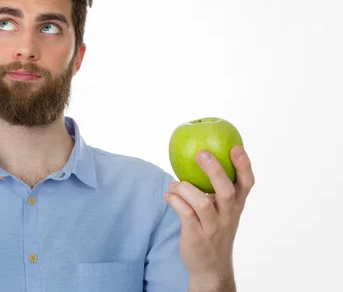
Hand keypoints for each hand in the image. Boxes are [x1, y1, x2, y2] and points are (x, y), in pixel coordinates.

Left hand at [163, 145, 254, 287]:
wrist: (211, 268)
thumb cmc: (214, 231)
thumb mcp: (222, 211)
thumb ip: (216, 189)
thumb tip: (199, 155)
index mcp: (236, 206)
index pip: (246, 183)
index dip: (243, 165)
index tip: (236, 146)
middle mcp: (227, 216)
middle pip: (226, 190)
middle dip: (215, 170)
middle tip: (201, 153)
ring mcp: (213, 227)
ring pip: (203, 203)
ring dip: (185, 188)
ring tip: (174, 184)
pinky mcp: (196, 237)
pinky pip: (185, 214)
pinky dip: (175, 201)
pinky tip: (168, 195)